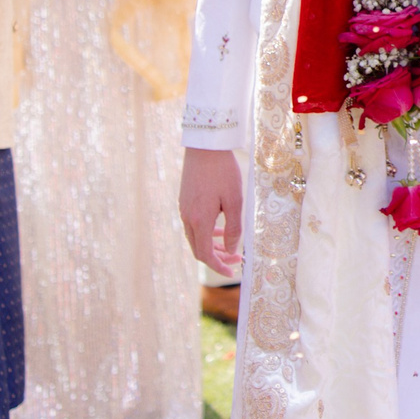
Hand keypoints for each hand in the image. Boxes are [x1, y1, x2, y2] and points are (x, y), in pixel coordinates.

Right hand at [180, 145, 245, 276]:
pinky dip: (206, 233)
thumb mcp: (235, 201)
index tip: (232, 272)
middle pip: (198, 249)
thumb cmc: (223, 172)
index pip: (205, 255)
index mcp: (199, 221)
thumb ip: (234, 229)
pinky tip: (219, 228)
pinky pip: (193, 226)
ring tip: (229, 246)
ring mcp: (183, 209)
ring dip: (211, 246)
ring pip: (195, 238)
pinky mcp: (184, 201)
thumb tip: (232, 250)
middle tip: (235, 260)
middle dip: (217, 258)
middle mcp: (187, 218)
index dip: (219, 266)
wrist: (204, 146)